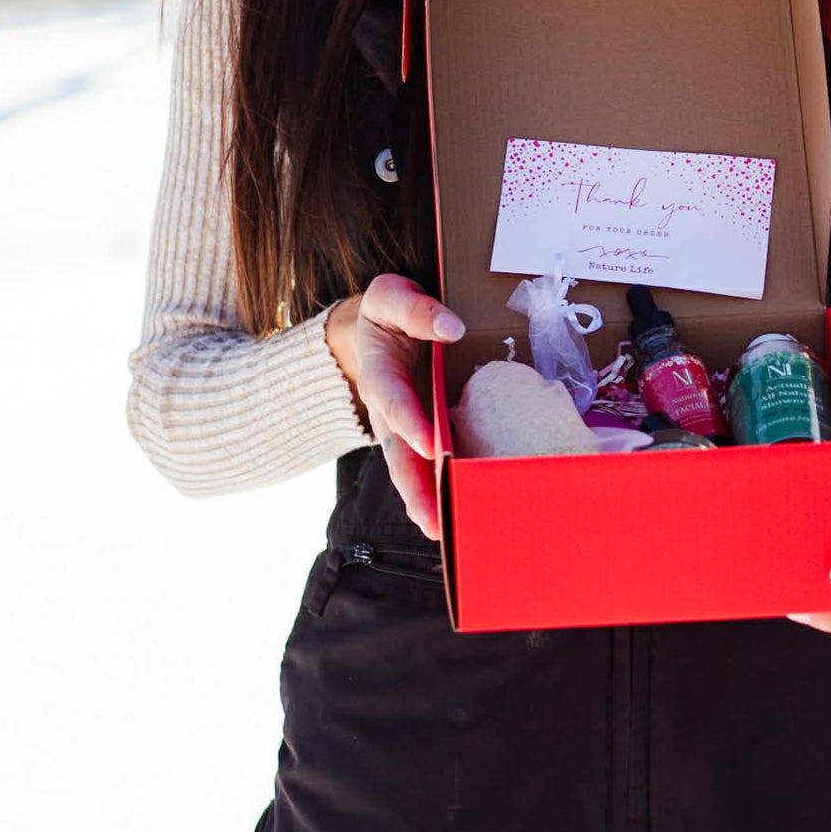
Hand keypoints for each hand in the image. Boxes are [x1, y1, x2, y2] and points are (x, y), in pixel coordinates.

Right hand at [325, 275, 465, 540]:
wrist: (373, 326)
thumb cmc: (388, 312)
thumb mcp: (392, 296)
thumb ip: (416, 309)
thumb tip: (453, 327)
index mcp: (379, 372)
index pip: (393, 401)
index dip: (410, 423)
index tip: (432, 445)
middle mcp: (387, 408)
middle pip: (398, 455)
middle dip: (415, 489)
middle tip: (436, 522)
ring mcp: (401, 426)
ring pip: (409, 470)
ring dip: (425, 502)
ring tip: (447, 534)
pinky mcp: (416, 435)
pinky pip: (423, 467)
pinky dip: (436, 493)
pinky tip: (457, 516)